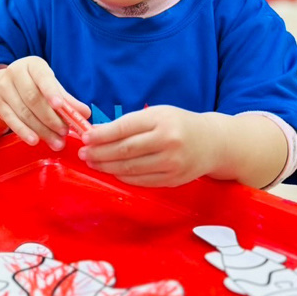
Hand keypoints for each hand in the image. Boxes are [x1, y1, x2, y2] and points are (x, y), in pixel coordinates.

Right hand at [0, 56, 89, 150]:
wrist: (10, 85)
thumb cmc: (37, 85)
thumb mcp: (52, 86)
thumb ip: (68, 100)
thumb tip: (84, 113)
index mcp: (33, 65)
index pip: (43, 78)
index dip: (51, 91)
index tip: (59, 105)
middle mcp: (15, 73)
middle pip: (33, 98)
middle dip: (50, 118)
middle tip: (64, 132)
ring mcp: (4, 89)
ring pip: (23, 112)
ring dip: (41, 129)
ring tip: (56, 142)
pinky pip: (11, 120)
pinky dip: (24, 132)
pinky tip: (35, 140)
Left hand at [79, 106, 215, 187]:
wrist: (213, 143)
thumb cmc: (179, 124)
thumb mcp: (156, 114)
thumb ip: (129, 123)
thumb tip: (97, 133)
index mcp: (161, 120)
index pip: (124, 128)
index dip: (101, 135)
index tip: (85, 137)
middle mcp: (168, 141)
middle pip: (125, 150)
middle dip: (99, 153)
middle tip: (83, 153)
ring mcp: (172, 163)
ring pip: (131, 168)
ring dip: (107, 167)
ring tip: (92, 163)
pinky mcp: (173, 179)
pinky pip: (141, 181)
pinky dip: (123, 177)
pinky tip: (112, 171)